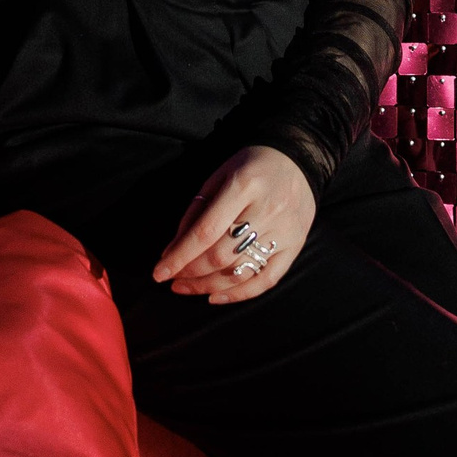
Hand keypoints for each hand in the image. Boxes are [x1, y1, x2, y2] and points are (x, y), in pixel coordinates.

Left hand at [152, 144, 315, 302]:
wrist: (297, 160)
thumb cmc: (251, 166)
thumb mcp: (219, 176)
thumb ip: (196, 211)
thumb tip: (172, 251)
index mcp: (243, 186)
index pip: (205, 231)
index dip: (180, 256)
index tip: (159, 273)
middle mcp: (266, 210)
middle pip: (222, 255)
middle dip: (191, 273)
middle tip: (173, 280)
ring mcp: (284, 231)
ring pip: (241, 271)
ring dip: (208, 286)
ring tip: (187, 288)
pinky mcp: (295, 245)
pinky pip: (266, 280)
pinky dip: (239, 294)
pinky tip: (216, 296)